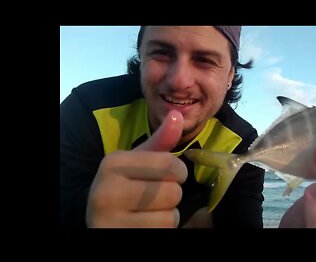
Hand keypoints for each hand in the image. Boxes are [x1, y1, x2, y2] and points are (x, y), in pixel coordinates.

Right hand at [86, 110, 187, 227]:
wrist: (100, 220)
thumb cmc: (125, 186)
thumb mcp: (139, 161)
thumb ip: (160, 141)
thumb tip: (178, 115)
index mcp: (113, 163)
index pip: (171, 165)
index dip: (177, 173)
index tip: (165, 177)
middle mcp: (106, 191)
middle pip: (172, 192)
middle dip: (171, 196)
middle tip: (154, 198)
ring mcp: (110, 220)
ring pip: (170, 217)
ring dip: (167, 216)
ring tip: (148, 213)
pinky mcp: (117, 236)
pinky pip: (163, 232)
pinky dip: (161, 230)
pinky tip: (145, 225)